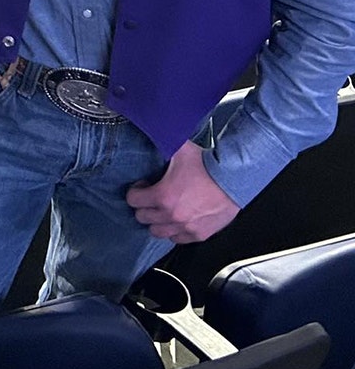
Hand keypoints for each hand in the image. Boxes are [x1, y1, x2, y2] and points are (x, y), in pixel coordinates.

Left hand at [125, 142, 240, 242]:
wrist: (235, 179)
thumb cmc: (208, 166)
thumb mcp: (179, 149)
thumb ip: (161, 141)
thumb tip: (149, 128)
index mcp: (162, 196)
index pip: (133, 201)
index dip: (136, 192)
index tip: (143, 187)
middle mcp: (172, 215)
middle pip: (142, 217)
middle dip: (145, 206)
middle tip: (152, 198)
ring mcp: (185, 227)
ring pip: (157, 232)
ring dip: (157, 221)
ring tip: (164, 210)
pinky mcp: (199, 234)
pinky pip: (177, 239)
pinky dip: (175, 231)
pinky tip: (178, 219)